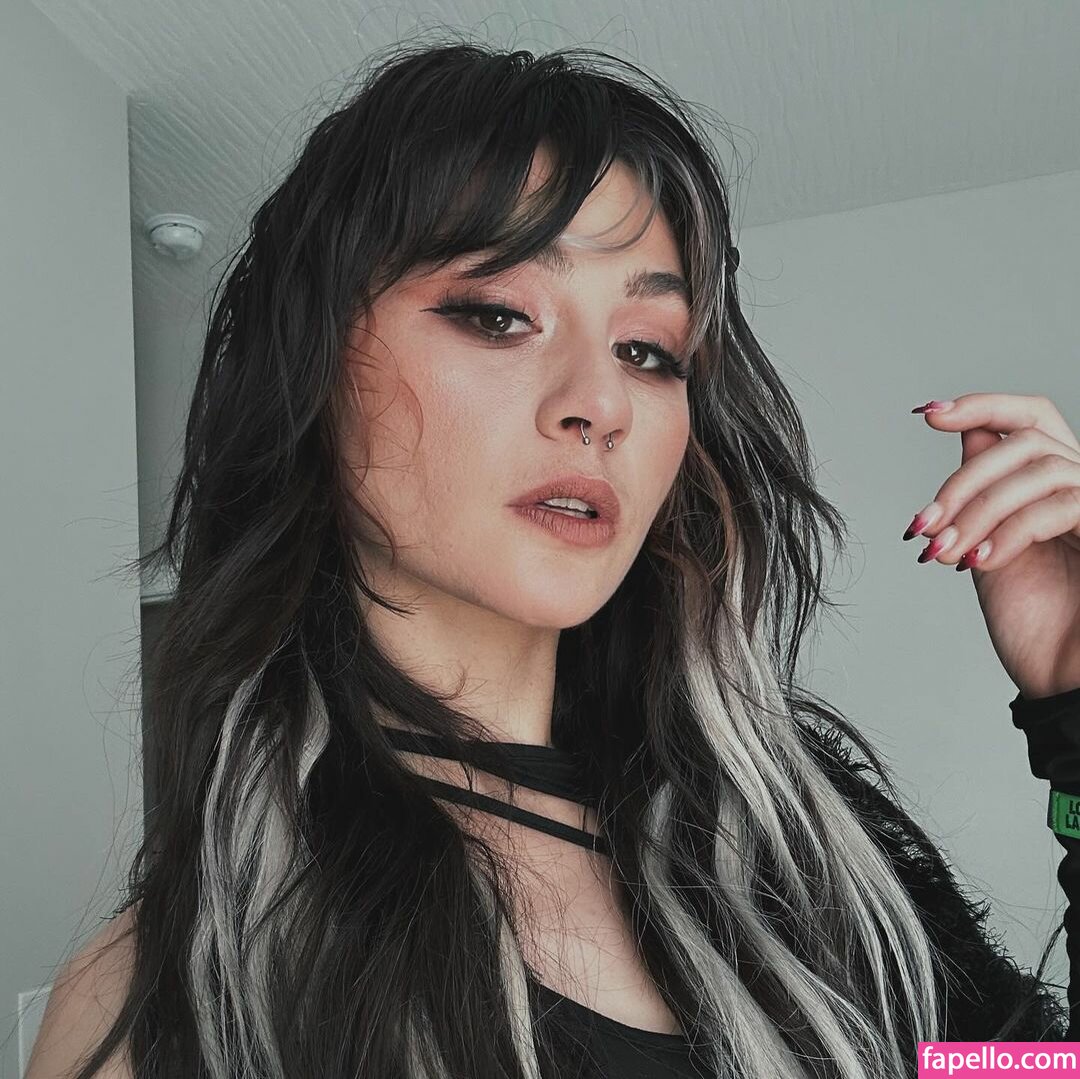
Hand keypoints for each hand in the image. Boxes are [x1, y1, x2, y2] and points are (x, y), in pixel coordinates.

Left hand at [902, 393, 1079, 699]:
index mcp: (1057, 487)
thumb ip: (984, 493)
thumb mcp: (989, 546)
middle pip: (1025, 441)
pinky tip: (977, 563)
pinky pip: (1061, 507)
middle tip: (923, 524)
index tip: (928, 415)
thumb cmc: (1033, 624)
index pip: (1032, 417)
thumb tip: (965, 432)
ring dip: (976, 509)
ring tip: (942, 552)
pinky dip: (1010, 531)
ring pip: (1040, 469)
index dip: (984, 405)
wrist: (1063, 685)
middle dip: (963, 480)